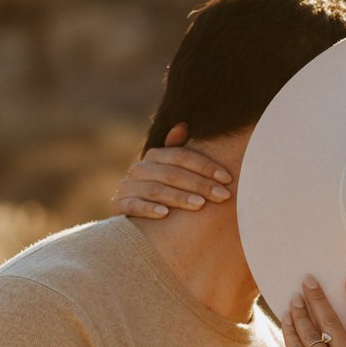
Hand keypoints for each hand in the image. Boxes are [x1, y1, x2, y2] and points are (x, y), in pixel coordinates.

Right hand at [110, 123, 232, 218]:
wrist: (132, 221)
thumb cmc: (161, 194)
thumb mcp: (170, 172)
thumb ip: (177, 152)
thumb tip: (183, 125)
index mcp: (154, 156)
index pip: (181, 156)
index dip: (205, 166)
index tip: (227, 179)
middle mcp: (139, 169)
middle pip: (172, 173)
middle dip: (200, 184)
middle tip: (222, 195)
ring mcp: (127, 187)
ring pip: (155, 189)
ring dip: (179, 197)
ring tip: (200, 205)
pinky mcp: (118, 206)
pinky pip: (133, 206)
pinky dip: (148, 209)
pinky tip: (165, 214)